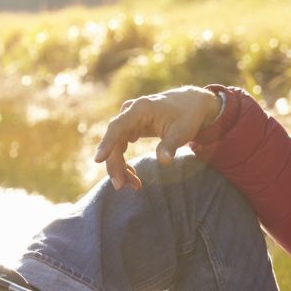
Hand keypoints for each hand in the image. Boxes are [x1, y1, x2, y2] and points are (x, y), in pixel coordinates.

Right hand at [92, 86, 222, 190]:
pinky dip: (125, 162)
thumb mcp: (182, 132)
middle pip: (115, 141)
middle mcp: (130, 112)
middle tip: (121, 186)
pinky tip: (133, 176)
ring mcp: (129, 120)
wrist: (192, 104)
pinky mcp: (131, 127)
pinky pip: (121, 146)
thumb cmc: (187, 116)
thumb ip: (170, 146)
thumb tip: (164, 161)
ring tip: (133, 186)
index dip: (107, 143)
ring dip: (120, 167)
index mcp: (141, 109)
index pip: (118, 127)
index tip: (98, 160)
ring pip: (116, 146)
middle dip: (116, 165)